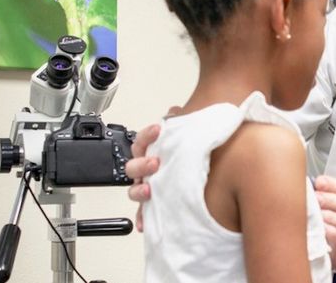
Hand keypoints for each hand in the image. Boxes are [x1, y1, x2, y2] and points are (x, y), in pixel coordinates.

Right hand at [125, 107, 179, 230]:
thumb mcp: (183, 137)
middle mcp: (146, 170)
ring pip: (135, 190)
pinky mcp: (153, 205)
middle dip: (142, 165)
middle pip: (133, 167)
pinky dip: (143, 218)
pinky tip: (145, 223)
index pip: (142, 142)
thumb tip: (175, 112)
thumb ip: (177, 124)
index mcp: (151, 152)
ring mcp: (147, 187)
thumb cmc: (185, 156)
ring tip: (148, 191)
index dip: (147, 135)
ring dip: (139, 191)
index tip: (158, 130)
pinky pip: (144, 213)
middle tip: (154, 163)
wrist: (201, 177)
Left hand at [314, 175, 335, 277]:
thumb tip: (313, 185)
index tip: (319, 182)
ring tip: (318, 213)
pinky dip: (332, 233)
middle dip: (333, 200)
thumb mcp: (335, 206)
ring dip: (333, 217)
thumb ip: (328, 194)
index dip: (335, 185)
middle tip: (317, 198)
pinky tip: (322, 228)